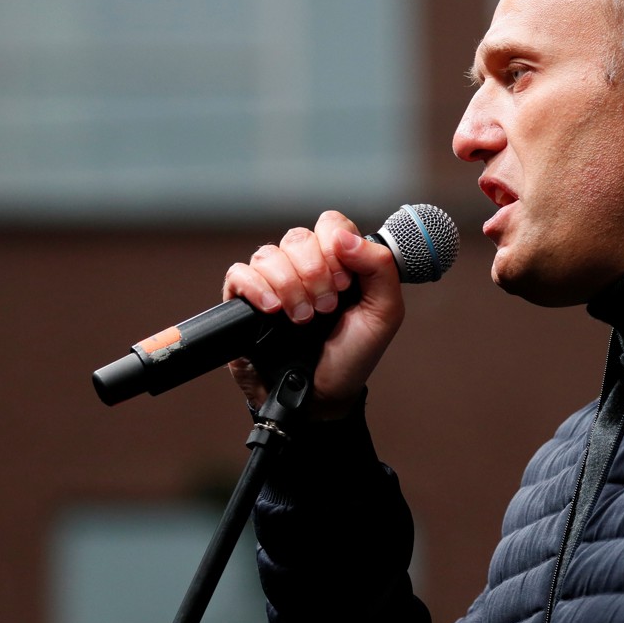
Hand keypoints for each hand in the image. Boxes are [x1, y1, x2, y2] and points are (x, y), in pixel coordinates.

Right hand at [223, 211, 403, 418]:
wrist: (320, 398)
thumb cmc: (353, 355)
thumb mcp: (384, 313)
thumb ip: (380, 267)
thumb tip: (344, 236)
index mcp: (339, 263)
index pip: (331, 224)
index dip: (335, 246)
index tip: (344, 283)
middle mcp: (304, 267)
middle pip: (298, 237)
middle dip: (314, 272)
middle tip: (326, 307)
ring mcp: (273, 283)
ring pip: (268, 254)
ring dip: (289, 286)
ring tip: (302, 319)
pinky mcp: (243, 302)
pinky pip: (239, 274)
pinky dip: (257, 289)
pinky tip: (273, 311)